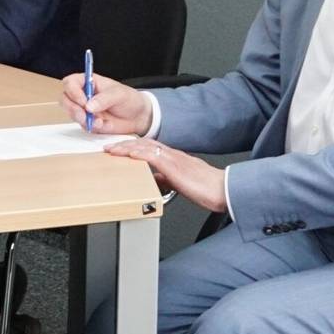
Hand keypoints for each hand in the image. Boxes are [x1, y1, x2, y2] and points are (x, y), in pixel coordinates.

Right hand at [62, 72, 151, 136]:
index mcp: (88, 82)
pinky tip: (104, 125)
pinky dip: (92, 127)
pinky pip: (82, 125)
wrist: (138, 117)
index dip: (73, 92)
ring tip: (100, 121)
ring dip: (83, 119)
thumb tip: (89, 106)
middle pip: (65, 99)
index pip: (70, 83)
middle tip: (85, 115)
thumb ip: (104, 99)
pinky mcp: (87, 122)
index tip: (83, 101)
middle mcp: (82, 95)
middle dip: (73, 109)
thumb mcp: (119, 94)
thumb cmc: (129, 99)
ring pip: (71, 113)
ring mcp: (83, 109)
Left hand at [102, 137, 227, 213]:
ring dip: (126, 147)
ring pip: (146, 147)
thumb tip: (156, 180)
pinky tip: (128, 154)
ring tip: (112, 149)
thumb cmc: (207, 188)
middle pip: (145, 143)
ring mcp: (174, 159)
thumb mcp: (181, 183)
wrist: (223, 190)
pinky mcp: (175, 167)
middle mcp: (173, 155)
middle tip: (109, 146)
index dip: (133, 146)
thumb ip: (167, 179)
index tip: (119, 149)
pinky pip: (153, 156)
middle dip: (125, 144)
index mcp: (175, 158)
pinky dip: (139, 153)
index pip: (150, 147)